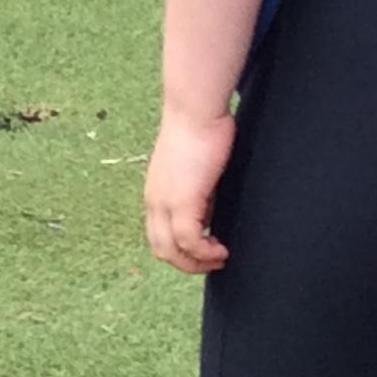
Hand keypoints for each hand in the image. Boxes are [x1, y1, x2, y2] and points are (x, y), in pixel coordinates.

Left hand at [144, 108, 236, 274]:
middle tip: (214, 262)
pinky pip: (189, 241)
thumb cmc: (200, 134)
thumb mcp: (195, 174)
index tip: (206, 253)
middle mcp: (154, 200)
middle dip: (188, 264)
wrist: (195, 113)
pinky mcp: (182, 200)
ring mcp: (165, 202)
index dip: (181, 253)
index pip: (159, 236)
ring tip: (219, 257)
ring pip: (170, 250)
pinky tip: (222, 248)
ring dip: (196, 262)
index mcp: (155, 194)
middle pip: (161, 249)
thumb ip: (198, 196)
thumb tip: (210, 217)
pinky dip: (206, 252)